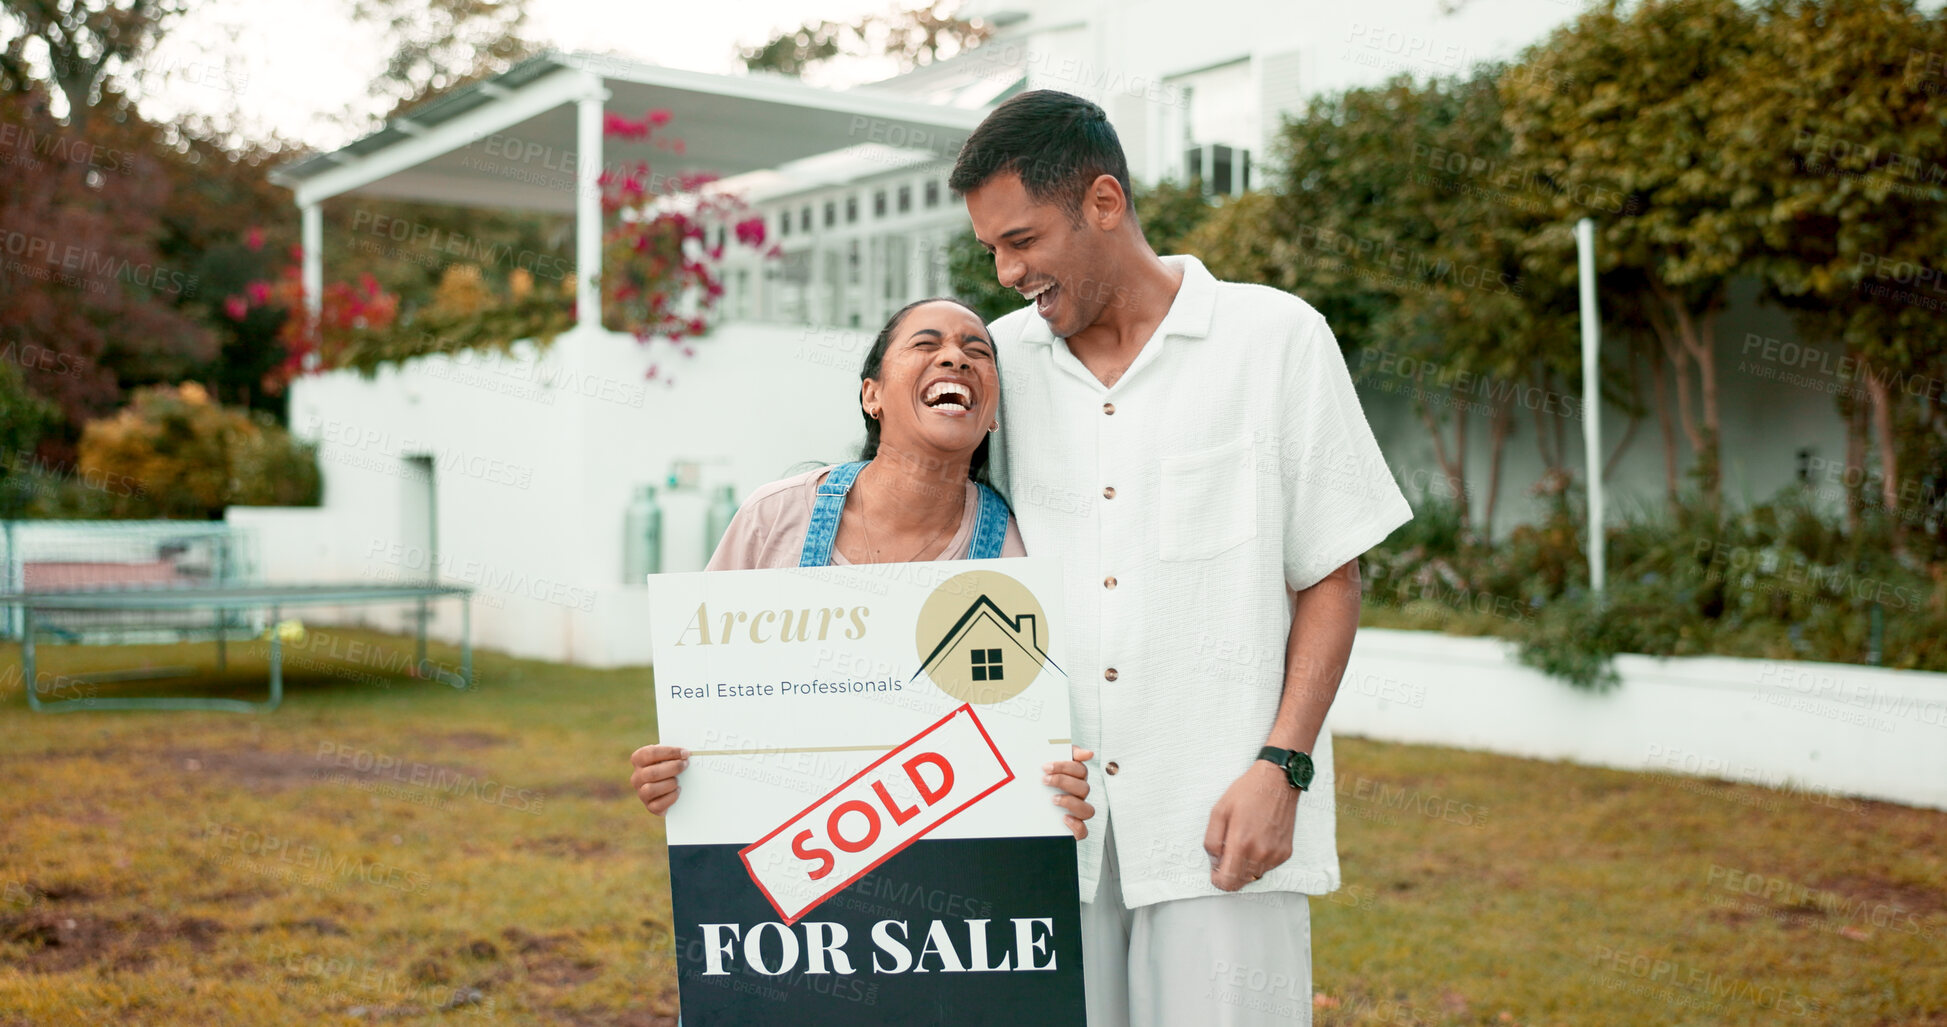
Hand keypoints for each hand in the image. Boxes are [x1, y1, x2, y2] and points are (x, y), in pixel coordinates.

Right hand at [629, 744, 688, 815]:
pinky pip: (658, 805)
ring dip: (670, 784)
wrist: (669, 787)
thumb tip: (686, 754)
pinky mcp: (650, 806)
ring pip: (651, 789)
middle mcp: (637, 777)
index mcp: (638, 759)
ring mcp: (641, 793)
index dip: (669, 752)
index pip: (650, 753)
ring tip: (678, 781)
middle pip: (652, 773)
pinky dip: (671, 797)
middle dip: (673, 768)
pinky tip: (678, 791)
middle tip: (685, 765)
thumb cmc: (669, 766)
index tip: (685, 753)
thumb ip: (674, 754)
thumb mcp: (669, 756)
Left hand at [1042, 746, 1094, 839]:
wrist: (1021, 809)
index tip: (1046, 766)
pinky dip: (1077, 826)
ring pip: (1088, 810)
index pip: (1080, 770)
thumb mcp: (1047, 765)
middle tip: (1044, 780)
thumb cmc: (1039, 784)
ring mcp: (1076, 813)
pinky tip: (1064, 818)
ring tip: (1053, 799)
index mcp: (1075, 780)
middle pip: (1084, 788)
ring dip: (1071, 803)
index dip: (1065, 767)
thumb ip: (1065, 752)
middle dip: (1064, 782)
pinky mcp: (1072, 830)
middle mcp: (1078, 796)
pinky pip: (1083, 831)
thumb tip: (1088, 753)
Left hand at [1203, 761, 1299, 890]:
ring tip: (1243, 843)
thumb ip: (1212, 841)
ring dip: (1245, 867)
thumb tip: (1214, 862)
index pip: (1228, 881)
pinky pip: (1267, 867)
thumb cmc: (1247, 793)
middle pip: (1240, 882)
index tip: (1216, 873)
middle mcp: (1260, 853)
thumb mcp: (1218, 812)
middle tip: (1226, 855)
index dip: (1218, 881)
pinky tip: (1256, 841)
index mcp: (1241, 843)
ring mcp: (1275, 854)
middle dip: (1230, 874)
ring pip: (1253, 876)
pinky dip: (1258, 860)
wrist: (1277, 782)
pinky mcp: (1285, 852)